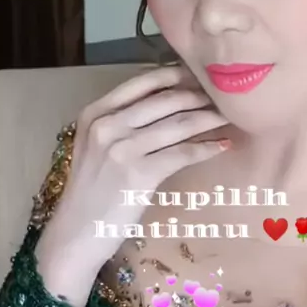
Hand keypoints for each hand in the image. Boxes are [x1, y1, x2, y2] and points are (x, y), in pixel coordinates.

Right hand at [35, 65, 229, 306]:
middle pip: (165, 100)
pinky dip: (206, 147)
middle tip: (223, 95)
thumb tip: (170, 101)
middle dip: (198, 95)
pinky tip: (222, 144)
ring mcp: (122, 149)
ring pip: (178, 124)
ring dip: (209, 118)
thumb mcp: (97, 146)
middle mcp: (107, 125)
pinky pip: (182, 153)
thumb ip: (123, 122)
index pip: (141, 83)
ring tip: (229, 115)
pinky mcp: (139, 174)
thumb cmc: (92, 190)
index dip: (175, 75)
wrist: (77, 231)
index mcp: (95, 112)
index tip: (200, 75)